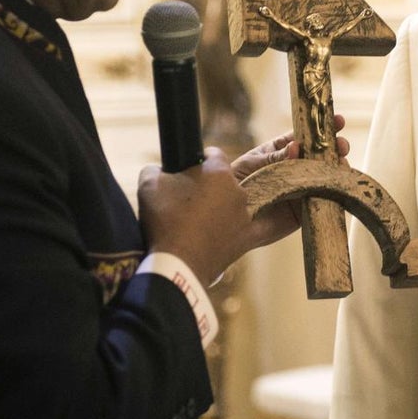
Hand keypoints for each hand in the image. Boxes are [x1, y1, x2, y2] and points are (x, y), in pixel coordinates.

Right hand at [137, 148, 256, 287]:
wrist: (176, 264)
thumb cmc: (163, 220)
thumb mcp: (148, 184)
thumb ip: (156, 168)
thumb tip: (160, 170)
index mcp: (217, 172)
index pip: (214, 155)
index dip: (200, 160)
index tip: (189, 170)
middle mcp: (237, 190)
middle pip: (224, 180)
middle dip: (209, 185)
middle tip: (188, 199)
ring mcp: (244, 215)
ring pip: (234, 202)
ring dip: (221, 206)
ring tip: (198, 221)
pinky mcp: (246, 237)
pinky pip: (264, 227)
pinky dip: (266, 224)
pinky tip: (268, 222)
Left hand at [231, 115, 350, 242]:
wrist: (229, 219)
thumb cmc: (237, 184)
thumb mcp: (253, 164)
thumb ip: (275, 157)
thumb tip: (296, 147)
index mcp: (282, 151)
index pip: (306, 136)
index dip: (322, 128)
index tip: (338, 120)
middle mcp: (296, 169)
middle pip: (321, 155)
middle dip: (335, 148)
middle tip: (341, 145)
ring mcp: (303, 189)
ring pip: (326, 177)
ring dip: (337, 169)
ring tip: (341, 164)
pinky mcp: (305, 211)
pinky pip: (323, 201)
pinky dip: (333, 193)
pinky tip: (339, 185)